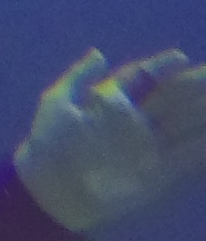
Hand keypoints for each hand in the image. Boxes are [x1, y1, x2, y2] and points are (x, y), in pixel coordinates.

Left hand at [13, 48, 205, 233]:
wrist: (55, 188)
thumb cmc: (51, 141)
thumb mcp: (58, 101)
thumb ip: (80, 76)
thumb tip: (99, 53)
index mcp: (111, 100)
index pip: (141, 77)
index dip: (160, 66)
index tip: (181, 57)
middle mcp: (134, 121)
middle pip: (168, 98)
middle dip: (191, 86)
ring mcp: (148, 146)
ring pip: (182, 123)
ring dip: (201, 114)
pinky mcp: (158, 172)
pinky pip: (186, 157)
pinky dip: (202, 147)